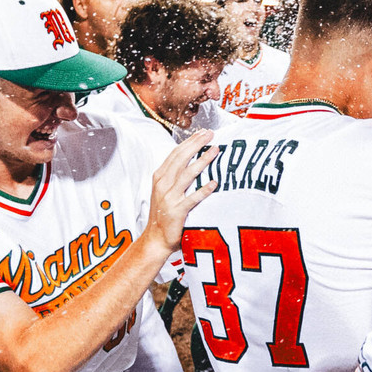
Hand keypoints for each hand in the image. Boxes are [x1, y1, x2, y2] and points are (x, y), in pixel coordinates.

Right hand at [145, 131, 219, 251]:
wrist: (155, 239)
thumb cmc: (164, 214)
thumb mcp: (165, 190)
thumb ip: (175, 175)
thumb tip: (191, 159)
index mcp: (160, 177)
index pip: (175, 154)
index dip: (189, 141)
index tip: (202, 132)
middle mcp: (163, 185)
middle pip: (181, 159)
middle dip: (196, 144)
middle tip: (210, 134)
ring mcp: (169, 198)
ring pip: (187, 175)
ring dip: (202, 161)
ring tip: (216, 150)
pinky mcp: (177, 212)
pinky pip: (192, 199)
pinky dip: (203, 190)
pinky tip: (214, 183)